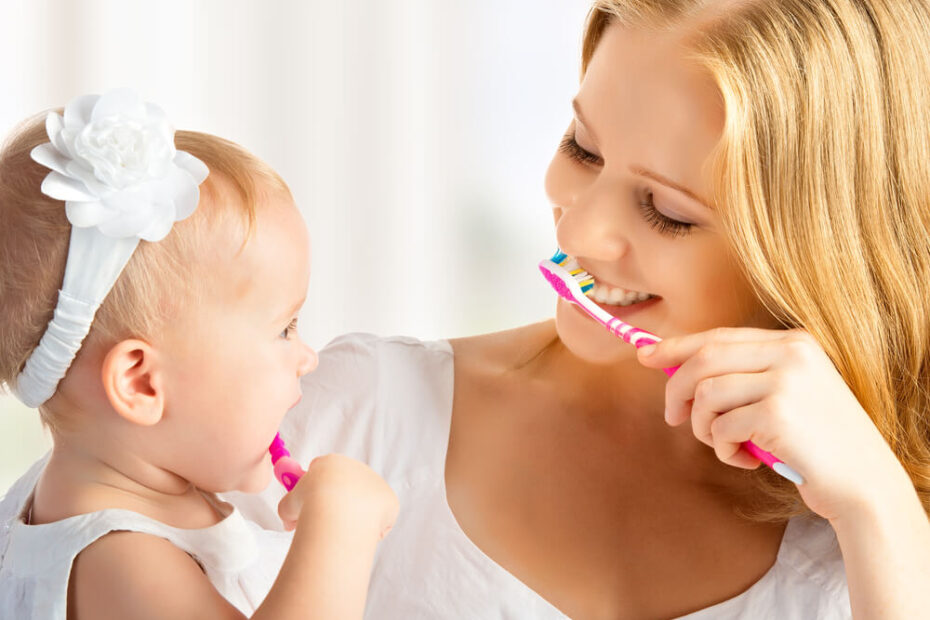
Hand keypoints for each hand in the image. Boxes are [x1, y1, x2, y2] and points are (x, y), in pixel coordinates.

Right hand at [277, 453, 398, 539]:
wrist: (337, 512)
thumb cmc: (309, 506)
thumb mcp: (288, 506)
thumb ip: (289, 509)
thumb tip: (290, 522)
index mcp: (331, 462)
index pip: (325, 473)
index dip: (317, 491)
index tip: (312, 508)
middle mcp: (357, 468)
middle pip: (348, 488)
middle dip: (340, 506)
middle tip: (328, 526)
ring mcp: (376, 482)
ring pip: (365, 505)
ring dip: (355, 519)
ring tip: (342, 533)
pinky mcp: (389, 499)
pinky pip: (380, 520)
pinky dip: (371, 531)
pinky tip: (358, 536)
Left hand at [636, 327, 909, 521]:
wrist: (863, 481)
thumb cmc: (815, 442)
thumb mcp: (784, 394)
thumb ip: (741, 376)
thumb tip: (670, 364)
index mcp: (793, 342)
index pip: (719, 336)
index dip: (676, 346)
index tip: (645, 355)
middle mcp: (790, 354)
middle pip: (704, 359)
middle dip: (676, 389)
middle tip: (673, 417)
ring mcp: (786, 381)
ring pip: (706, 394)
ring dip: (703, 427)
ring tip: (724, 445)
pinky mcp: (777, 413)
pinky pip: (721, 427)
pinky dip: (723, 449)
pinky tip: (746, 460)